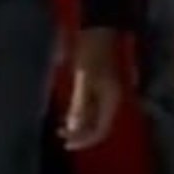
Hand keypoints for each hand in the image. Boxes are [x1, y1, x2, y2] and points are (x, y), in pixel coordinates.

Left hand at [62, 27, 124, 150]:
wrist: (97, 30)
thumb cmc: (90, 54)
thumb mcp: (83, 80)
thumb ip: (79, 105)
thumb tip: (73, 128)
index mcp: (112, 100)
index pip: (101, 130)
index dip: (84, 140)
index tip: (67, 144)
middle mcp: (112, 100)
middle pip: (99, 126)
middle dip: (80, 134)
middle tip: (61, 137)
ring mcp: (107, 93)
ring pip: (94, 118)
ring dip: (79, 125)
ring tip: (61, 128)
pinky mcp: (100, 86)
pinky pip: (92, 108)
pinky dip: (80, 114)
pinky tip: (68, 114)